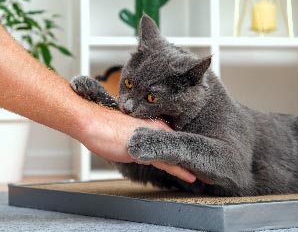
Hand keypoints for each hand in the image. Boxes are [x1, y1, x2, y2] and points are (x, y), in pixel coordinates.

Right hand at [77, 103, 196, 182]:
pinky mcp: (146, 147)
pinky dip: (179, 170)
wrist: (90, 121)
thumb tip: (140, 150)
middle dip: (192, 158)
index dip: (183, 150)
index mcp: (152, 123)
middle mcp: (155, 128)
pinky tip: (190, 176)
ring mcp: (152, 136)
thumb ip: (137, 142)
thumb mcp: (124, 134)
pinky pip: (167, 161)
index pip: (173, 139)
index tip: (193, 160)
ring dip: (190, 166)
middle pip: (180, 145)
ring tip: (204, 176)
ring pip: (176, 154)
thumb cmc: (102, 126)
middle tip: (207, 169)